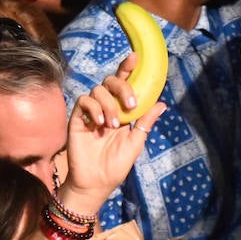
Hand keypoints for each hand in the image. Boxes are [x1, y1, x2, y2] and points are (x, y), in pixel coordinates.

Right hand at [61, 59, 164, 216]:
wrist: (95, 182)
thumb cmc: (116, 165)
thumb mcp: (136, 141)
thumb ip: (146, 121)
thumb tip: (162, 103)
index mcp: (121, 111)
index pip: (124, 84)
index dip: (128, 69)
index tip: (136, 57)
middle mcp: (105, 107)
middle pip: (110, 81)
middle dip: (122, 87)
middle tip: (131, 104)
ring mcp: (90, 112)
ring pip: (97, 90)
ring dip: (109, 105)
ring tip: (112, 125)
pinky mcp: (77, 119)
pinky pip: (83, 101)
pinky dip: (93, 108)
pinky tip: (99, 123)